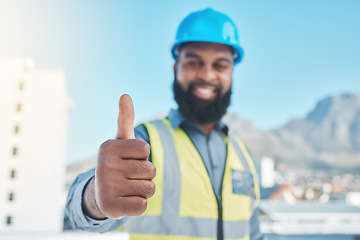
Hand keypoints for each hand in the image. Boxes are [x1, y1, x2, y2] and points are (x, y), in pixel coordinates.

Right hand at [83, 94, 154, 218]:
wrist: (101, 193)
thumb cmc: (118, 163)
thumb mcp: (121, 141)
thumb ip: (125, 119)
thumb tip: (125, 95)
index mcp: (107, 147)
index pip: (145, 149)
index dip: (142, 156)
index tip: (128, 158)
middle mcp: (103, 166)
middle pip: (150, 169)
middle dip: (145, 174)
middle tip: (128, 176)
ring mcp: (106, 188)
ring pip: (150, 188)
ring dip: (144, 189)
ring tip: (127, 187)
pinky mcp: (110, 208)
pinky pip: (142, 205)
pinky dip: (138, 204)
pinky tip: (125, 201)